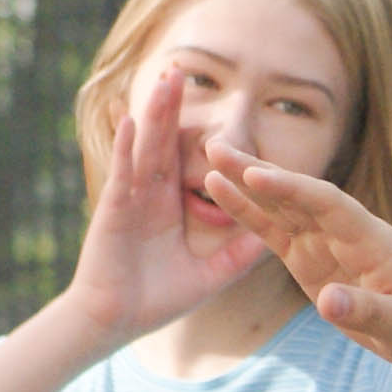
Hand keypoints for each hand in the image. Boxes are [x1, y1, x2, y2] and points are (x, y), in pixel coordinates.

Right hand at [61, 69, 269, 343]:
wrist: (116, 323)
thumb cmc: (156, 299)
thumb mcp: (211, 275)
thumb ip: (239, 255)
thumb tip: (276, 240)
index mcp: (167, 205)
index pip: (181, 158)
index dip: (192, 129)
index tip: (208, 103)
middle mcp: (148, 195)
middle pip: (162, 141)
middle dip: (170, 106)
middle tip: (181, 68)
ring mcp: (130, 200)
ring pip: (144, 148)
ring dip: (153, 114)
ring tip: (164, 79)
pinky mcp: (115, 212)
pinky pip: (123, 175)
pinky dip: (126, 148)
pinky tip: (130, 120)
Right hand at [201, 145, 391, 375]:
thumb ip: (368, 311)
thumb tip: (327, 301)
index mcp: (371, 240)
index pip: (328, 205)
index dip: (292, 189)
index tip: (256, 175)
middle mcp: (345, 234)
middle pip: (298, 196)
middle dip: (259, 173)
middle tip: (216, 148)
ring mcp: (327, 245)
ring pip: (282, 208)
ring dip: (248, 185)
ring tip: (210, 159)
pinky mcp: (312, 261)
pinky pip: (276, 234)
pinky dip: (250, 215)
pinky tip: (221, 192)